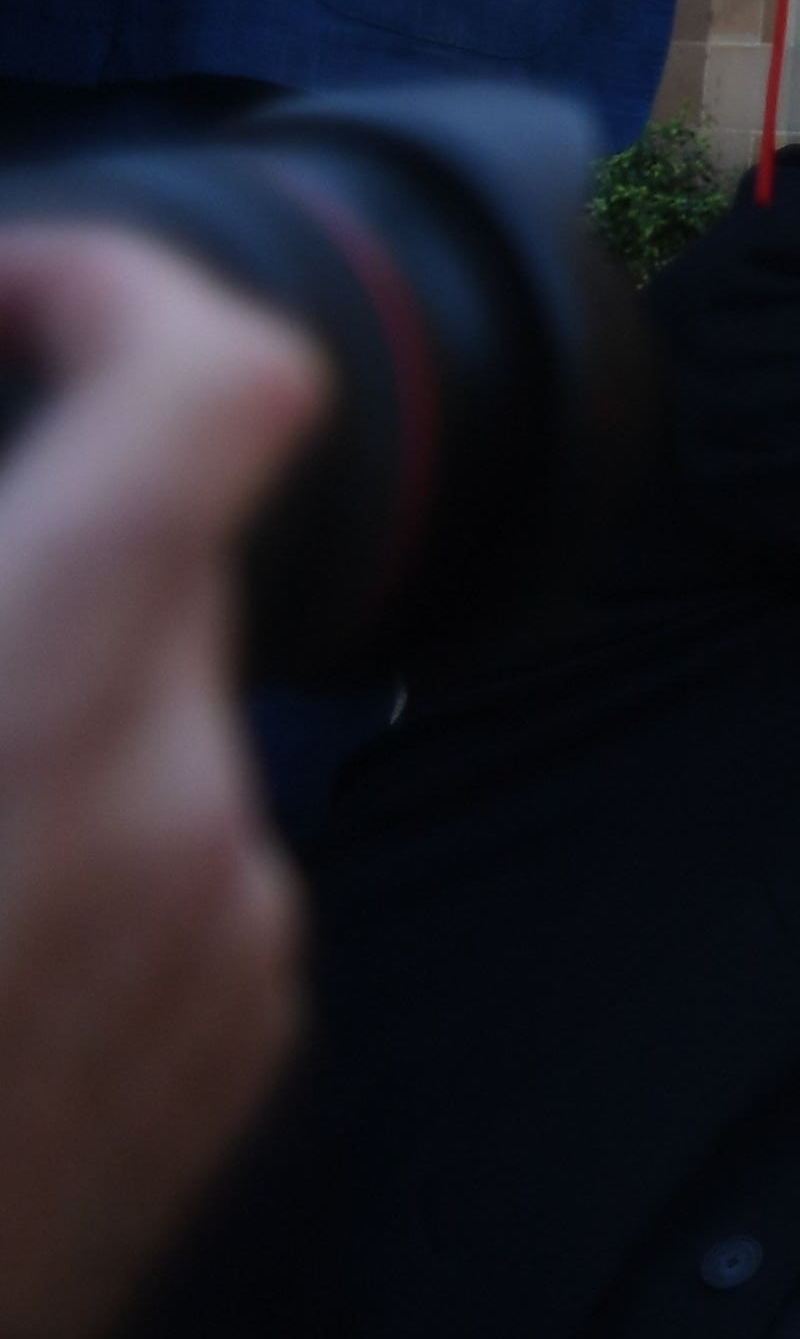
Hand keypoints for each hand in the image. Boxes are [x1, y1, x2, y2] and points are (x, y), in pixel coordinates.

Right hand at [0, 227, 323, 1338]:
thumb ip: (5, 595)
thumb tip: (20, 495)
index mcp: (46, 701)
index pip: (215, 392)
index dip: (114, 291)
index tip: (19, 284)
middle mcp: (182, 806)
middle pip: (159, 564)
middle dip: (27, 539)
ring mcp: (232, 945)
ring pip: (151, 728)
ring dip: (31, 712)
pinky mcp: (236, 1054)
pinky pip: (167, 872)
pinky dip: (57, 848)